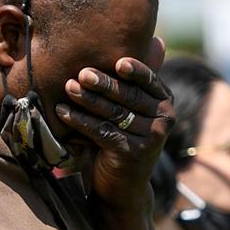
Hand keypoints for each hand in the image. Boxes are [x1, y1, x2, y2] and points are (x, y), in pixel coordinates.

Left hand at [53, 36, 173, 210]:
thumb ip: (132, 84)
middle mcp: (165, 120)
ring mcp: (151, 139)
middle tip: (81, 73)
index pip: (150, 81)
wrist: (121, 188)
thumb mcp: (129, 111)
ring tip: (67, 88)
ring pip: (115, 113)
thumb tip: (153, 40)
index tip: (116, 61)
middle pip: (129, 96)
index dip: (134, 70)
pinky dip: (81, 122)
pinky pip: (103, 132)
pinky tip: (63, 112)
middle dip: (103, 83)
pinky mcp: (134, 154)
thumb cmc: (121, 141)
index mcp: (166, 103)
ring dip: (88, 100)